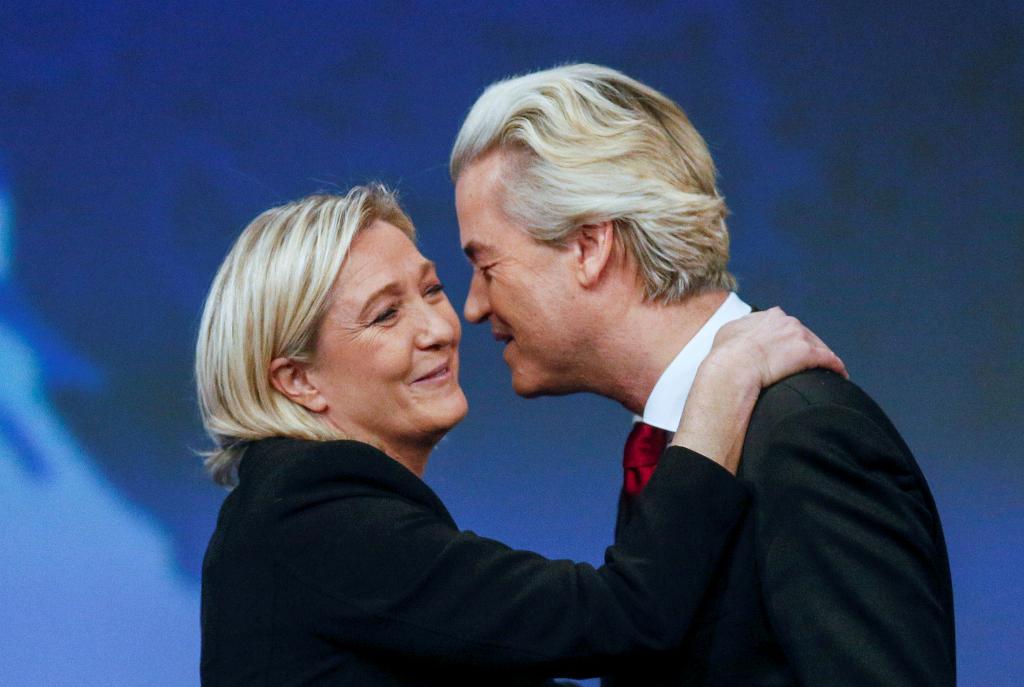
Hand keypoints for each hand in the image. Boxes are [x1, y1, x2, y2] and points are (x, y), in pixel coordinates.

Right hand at [673, 308, 844, 473]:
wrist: (731, 369)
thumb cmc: (724, 357)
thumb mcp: (726, 334)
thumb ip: (739, 330)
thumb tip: (737, 335)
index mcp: (767, 316)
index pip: (786, 325)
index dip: (789, 340)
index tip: (789, 352)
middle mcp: (786, 321)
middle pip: (805, 335)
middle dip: (808, 349)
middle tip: (809, 366)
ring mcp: (798, 336)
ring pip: (819, 347)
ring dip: (823, 359)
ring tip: (828, 373)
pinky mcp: (808, 353)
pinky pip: (829, 360)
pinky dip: (835, 368)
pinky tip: (839, 376)